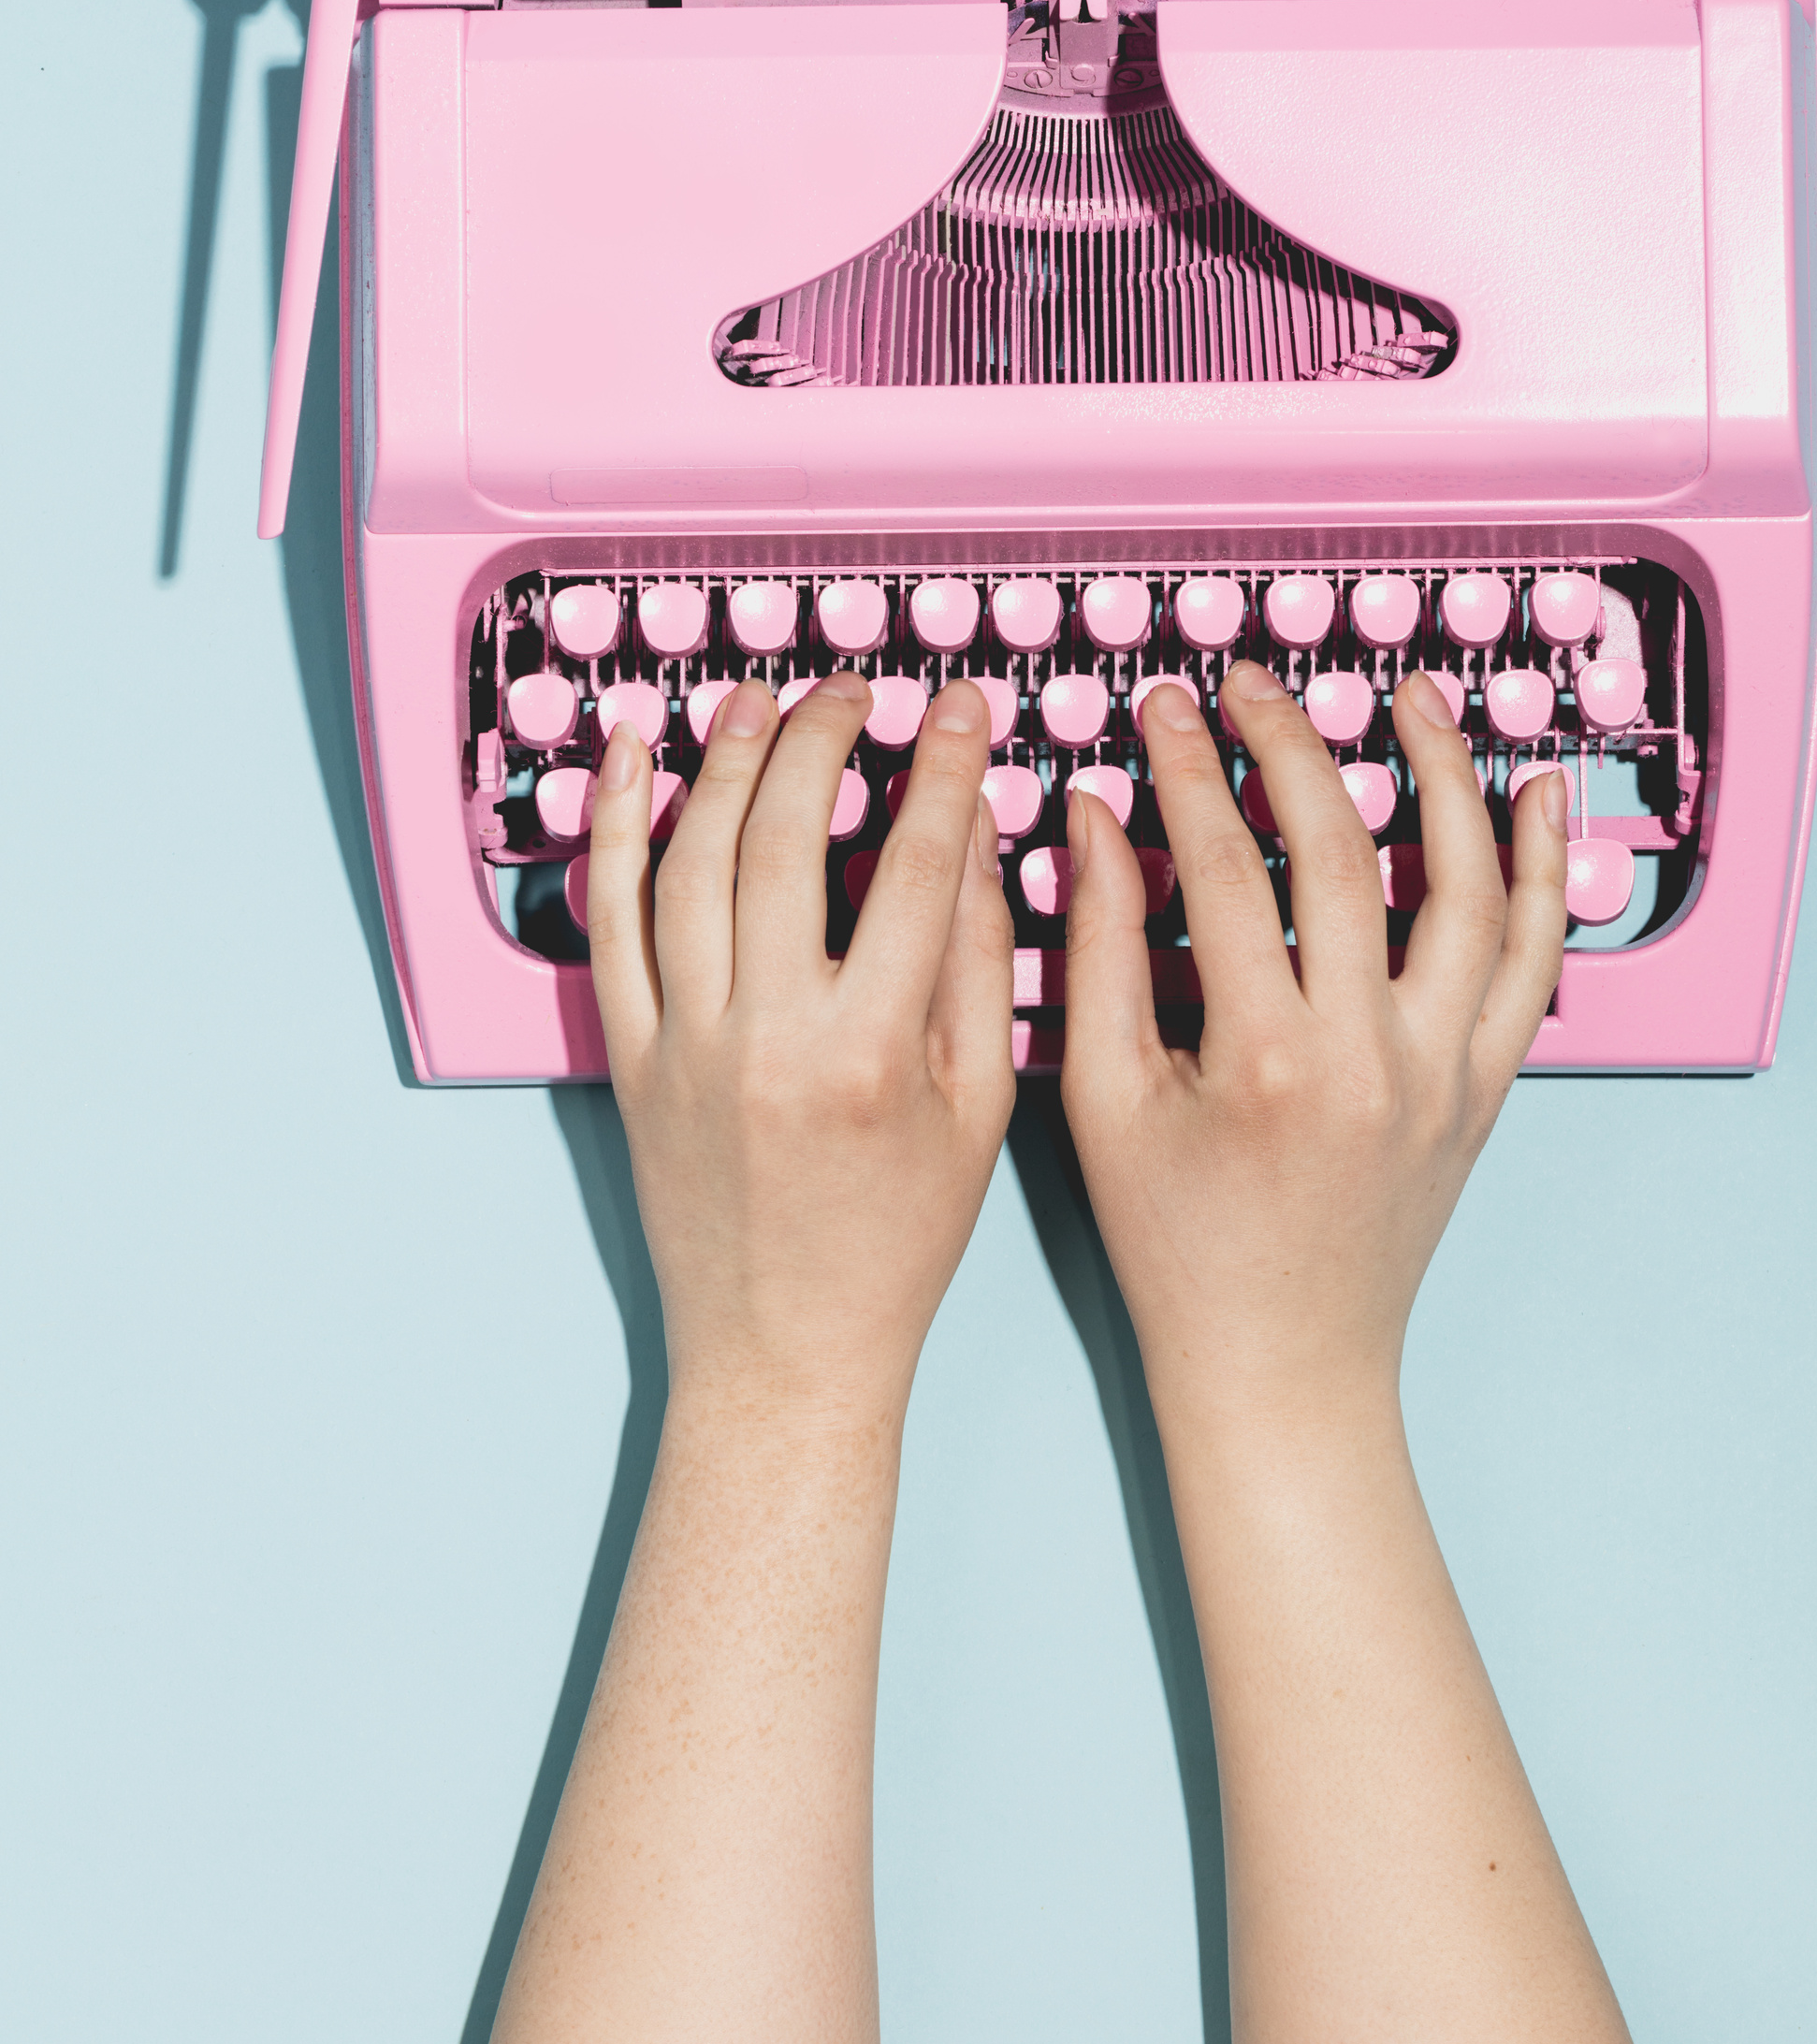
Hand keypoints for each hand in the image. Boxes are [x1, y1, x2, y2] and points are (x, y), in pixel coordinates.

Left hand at [585, 675, 1016, 1419]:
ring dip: (724, 764)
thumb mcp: (978, 1106)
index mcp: (873, 1052)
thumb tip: (971, 832)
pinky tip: (635, 760)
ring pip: (691, 864)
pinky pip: (611, 922)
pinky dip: (618, 831)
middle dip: (822, 739)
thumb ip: (975, 961)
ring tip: (760, 703)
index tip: (952, 708)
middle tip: (851, 692)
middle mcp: (769, 1039)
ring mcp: (686, 1046)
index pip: (913, 865)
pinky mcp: (631, 1059)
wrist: (784, 1351)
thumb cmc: (896, 1240)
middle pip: (785, 840)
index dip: (939, 767)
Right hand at [1061, 663, 1566, 1439]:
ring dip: (1442, 776)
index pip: (1225, 865)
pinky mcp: (1485, 1090)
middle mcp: (1373, 1055)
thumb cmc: (1179, 1248)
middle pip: (1345, 853)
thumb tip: (1093, 816)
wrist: (1283, 1368)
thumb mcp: (1104, 1100)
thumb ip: (1100, 950)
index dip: (1188, 769)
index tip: (1164, 705)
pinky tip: (1535, 793)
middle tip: (1254, 683)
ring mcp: (1445, 1071)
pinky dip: (1540, 872)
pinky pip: (1535, 963)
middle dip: (1293, 746)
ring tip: (1409, 696)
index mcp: (1265, 1059)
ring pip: (1467, 890)